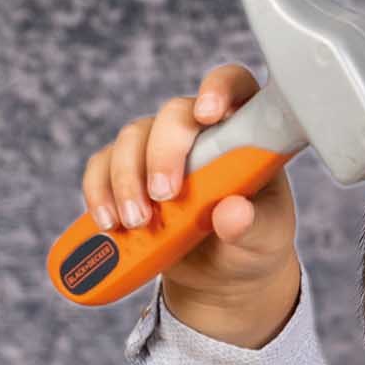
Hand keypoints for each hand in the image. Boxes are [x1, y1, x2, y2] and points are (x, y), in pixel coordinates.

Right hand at [79, 62, 297, 304]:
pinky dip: (100, 193)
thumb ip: (254, 225)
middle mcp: (200, 131)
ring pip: (132, 138)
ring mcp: (160, 148)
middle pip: (173, 115)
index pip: (235, 88)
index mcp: (244, 134)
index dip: (219, 88)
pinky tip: (110, 222)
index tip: (208, 114)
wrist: (222, 276)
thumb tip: (234, 213)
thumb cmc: (253, 244)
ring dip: (127, 179)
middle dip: (162, 153)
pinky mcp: (130, 173)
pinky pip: (103, 166)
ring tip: (137, 222)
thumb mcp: (265, 240)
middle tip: (164, 196)